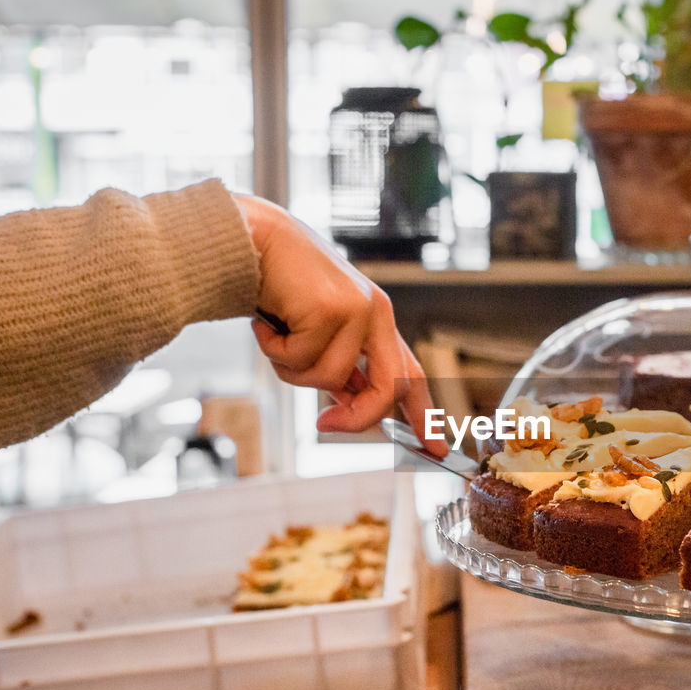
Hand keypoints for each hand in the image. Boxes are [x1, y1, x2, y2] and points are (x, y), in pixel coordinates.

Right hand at [234, 194, 447, 456]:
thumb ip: (341, 368)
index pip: (411, 374)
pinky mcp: (330, 309)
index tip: (437, 450)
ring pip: (330, 379)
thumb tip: (349, 408)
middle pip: (388, 388)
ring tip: (276, 336)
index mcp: (378, 320)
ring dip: (292, 369)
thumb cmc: (282, 287)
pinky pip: (300, 360)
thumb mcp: (319, 332)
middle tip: (324, 425)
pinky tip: (266, 322)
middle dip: (357, 418)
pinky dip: (273, 350)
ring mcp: (356, 310)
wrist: (253, 239)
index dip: (425, 415)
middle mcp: (375, 313)